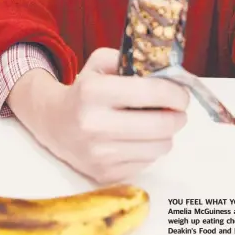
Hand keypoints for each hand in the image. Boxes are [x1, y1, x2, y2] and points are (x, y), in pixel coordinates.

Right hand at [41, 48, 189, 184]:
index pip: (152, 92)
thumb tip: (170, 75)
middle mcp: (94, 124)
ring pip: (160, 147)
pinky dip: (149, 149)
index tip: (181, 93)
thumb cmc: (84, 90)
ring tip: (155, 123)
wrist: (53, 124)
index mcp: (93, 91)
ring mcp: (99, 153)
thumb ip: (133, 61)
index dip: (176, 93)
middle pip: (162, 124)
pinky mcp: (105, 174)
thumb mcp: (100, 64)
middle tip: (177, 109)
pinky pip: (148, 162)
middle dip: (178, 115)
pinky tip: (136, 139)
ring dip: (165, 134)